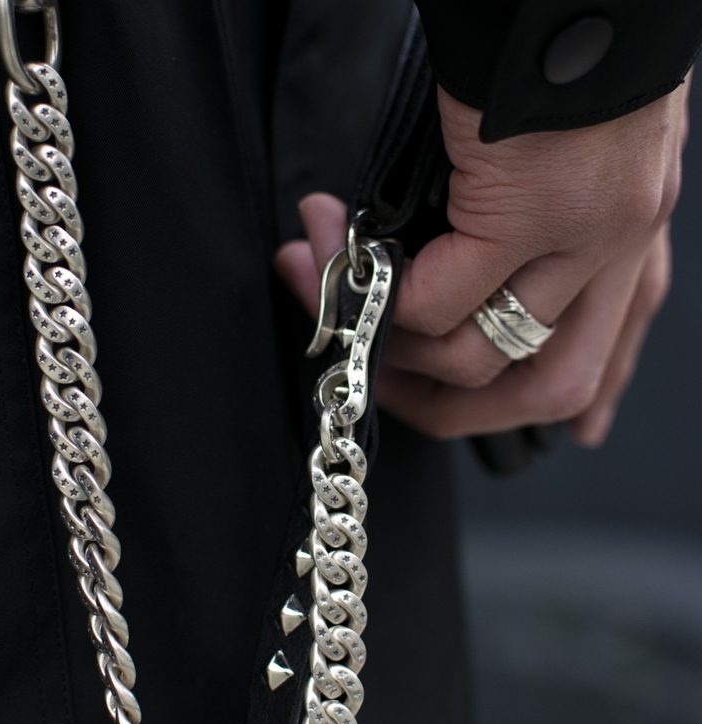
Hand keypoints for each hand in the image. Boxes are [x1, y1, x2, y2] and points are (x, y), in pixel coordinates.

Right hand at [275, 83, 689, 444]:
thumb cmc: (554, 38)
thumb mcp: (570, 144)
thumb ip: (538, 213)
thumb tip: (451, 255)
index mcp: (635, 227)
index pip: (622, 342)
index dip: (596, 400)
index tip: (578, 434)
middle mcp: (620, 242)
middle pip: (554, 386)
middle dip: (466, 412)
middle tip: (394, 389)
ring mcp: (581, 233)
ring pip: (485, 359)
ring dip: (399, 355)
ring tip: (345, 310)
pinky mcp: (528, 209)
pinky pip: (437, 303)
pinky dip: (381, 302)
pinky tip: (340, 261)